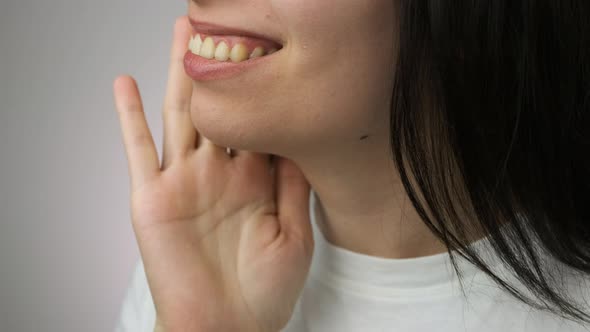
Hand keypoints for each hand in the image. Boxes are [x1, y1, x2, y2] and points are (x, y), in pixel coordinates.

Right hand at [112, 16, 313, 331]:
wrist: (228, 328)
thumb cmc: (264, 291)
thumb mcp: (295, 234)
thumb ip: (294, 185)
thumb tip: (297, 140)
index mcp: (255, 177)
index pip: (257, 117)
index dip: (261, 82)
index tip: (270, 44)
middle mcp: (219, 171)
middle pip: (219, 104)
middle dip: (222, 62)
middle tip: (226, 20)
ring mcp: (184, 180)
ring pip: (181, 113)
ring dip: (179, 71)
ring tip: (183, 29)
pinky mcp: (152, 197)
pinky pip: (138, 149)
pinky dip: (129, 116)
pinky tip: (125, 83)